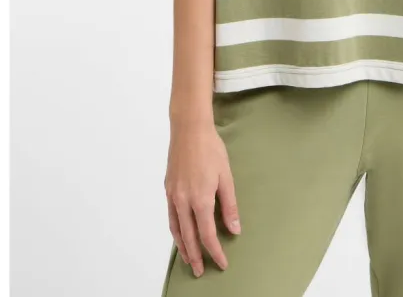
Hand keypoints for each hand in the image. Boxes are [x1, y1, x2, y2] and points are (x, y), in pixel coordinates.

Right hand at [164, 119, 241, 275]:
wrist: (189, 129)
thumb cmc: (211, 149)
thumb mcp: (227, 177)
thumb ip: (229, 205)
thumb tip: (234, 229)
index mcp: (200, 199)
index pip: (207, 235)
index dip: (215, 251)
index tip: (222, 263)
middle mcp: (183, 201)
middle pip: (189, 237)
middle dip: (196, 256)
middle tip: (200, 271)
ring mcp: (173, 195)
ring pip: (176, 229)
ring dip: (182, 247)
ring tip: (188, 259)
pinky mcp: (168, 189)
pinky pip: (170, 216)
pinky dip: (175, 230)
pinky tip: (179, 234)